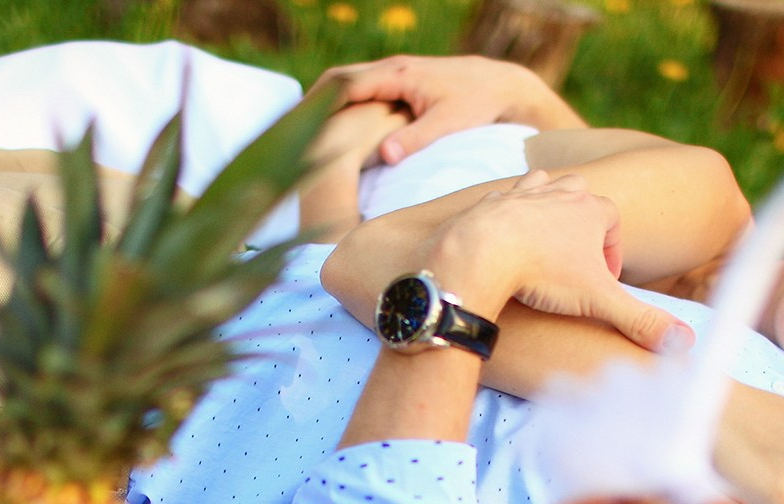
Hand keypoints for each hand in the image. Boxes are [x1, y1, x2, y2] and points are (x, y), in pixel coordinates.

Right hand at [310, 54, 583, 164]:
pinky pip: (359, 89)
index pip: (344, 84)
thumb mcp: (449, 123)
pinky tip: (328, 128)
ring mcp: (393, 74)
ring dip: (322, 103)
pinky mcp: (398, 83)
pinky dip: (339, 104)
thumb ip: (416, 139)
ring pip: (346, 82)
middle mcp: (391, 69)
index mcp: (397, 75)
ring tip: (296, 132)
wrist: (501, 84)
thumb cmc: (478, 103)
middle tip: (282, 132)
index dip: (316, 104)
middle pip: (337, 79)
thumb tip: (385, 154)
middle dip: (309, 102)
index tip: (292, 127)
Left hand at [427, 171, 678, 352]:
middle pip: (582, 194)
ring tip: (546, 236)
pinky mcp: (492, 201)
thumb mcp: (599, 301)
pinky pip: (506, 198)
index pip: (613, 221)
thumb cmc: (543, 273)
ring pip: (546, 186)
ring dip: (549, 205)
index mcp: (592, 208)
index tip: (604, 279)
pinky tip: (507, 236)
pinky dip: (510, 212)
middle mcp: (561, 192)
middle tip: (578, 255)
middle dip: (584, 220)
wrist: (482, 252)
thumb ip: (640, 320)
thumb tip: (686, 343)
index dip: (612, 249)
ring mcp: (524, 192)